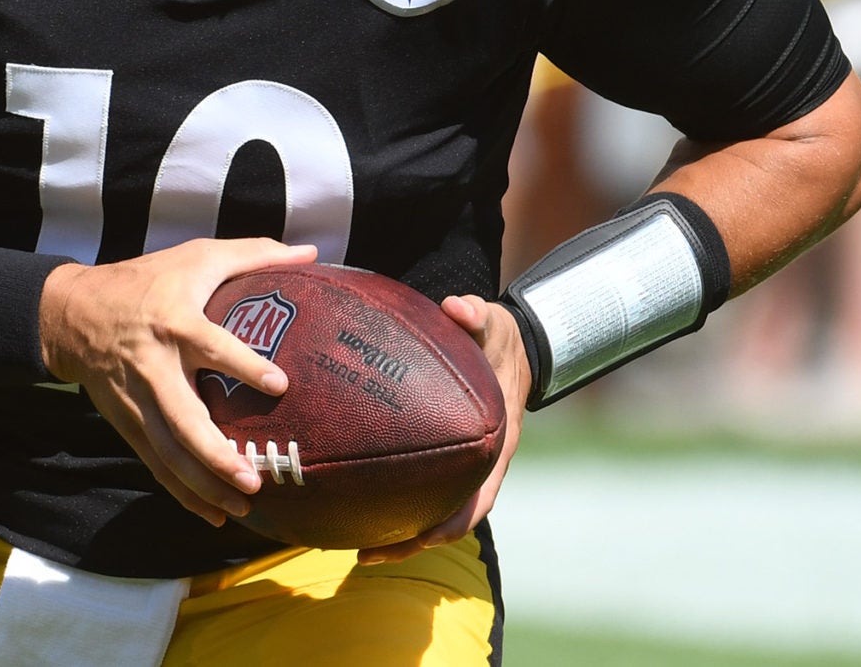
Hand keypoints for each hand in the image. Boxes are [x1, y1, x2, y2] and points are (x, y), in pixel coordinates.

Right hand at [40, 237, 317, 525]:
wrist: (72, 314)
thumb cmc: (146, 279)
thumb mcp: (197, 255)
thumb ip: (254, 253)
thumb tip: (311, 252)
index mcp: (174, 321)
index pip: (211, 346)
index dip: (243, 364)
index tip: (279, 384)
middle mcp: (154, 366)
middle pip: (183, 418)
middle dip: (217, 454)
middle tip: (255, 475)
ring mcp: (137, 401)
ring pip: (169, 453)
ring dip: (204, 484)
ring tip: (244, 504)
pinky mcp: (127, 423)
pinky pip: (156, 464)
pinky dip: (183, 493)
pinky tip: (214, 513)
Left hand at [358, 293, 529, 563]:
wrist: (509, 344)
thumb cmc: (498, 339)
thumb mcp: (493, 323)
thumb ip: (476, 315)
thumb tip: (456, 307)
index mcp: (495, 446)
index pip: (478, 500)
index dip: (450, 523)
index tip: (420, 537)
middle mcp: (478, 465)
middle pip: (447, 520)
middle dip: (409, 541)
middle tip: (365, 554)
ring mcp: (460, 465)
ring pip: (429, 509)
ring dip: (397, 531)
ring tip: (351, 545)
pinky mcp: (441, 456)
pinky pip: (417, 485)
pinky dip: (391, 498)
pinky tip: (353, 499)